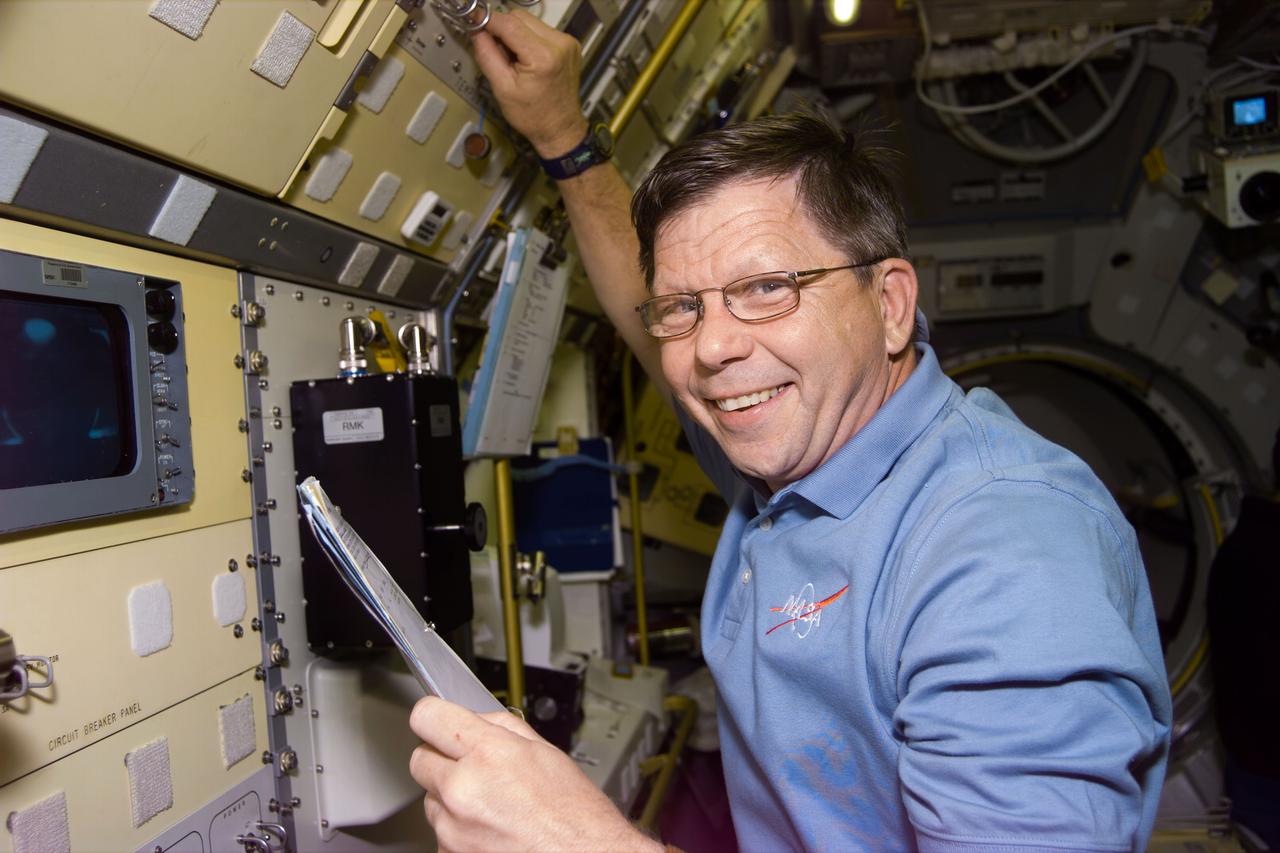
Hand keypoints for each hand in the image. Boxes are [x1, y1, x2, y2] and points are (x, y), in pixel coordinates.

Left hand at [409, 696, 660, 852]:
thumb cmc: (575, 816)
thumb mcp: (546, 752)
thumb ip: (502, 727)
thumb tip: (474, 717)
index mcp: (488, 753)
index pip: (427, 716)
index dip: (434, 716)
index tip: (438, 720)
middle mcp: (463, 790)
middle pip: (419, 759)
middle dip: (441, 758)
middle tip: (471, 766)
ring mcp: (452, 828)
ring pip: (430, 798)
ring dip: (450, 798)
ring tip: (491, 803)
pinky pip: (439, 833)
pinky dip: (458, 830)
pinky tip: (490, 827)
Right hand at [471, 9, 589, 158]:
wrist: (560, 128)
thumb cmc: (533, 116)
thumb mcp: (502, 88)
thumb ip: (487, 54)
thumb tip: (476, 30)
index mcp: (543, 56)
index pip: (508, 23)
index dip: (488, 20)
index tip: (474, 21)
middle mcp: (559, 44)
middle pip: (519, 17)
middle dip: (502, 29)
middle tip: (497, 52)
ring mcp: (567, 43)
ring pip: (530, 21)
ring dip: (515, 34)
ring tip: (514, 60)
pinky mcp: (569, 44)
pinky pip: (541, 30)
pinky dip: (528, 39)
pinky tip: (527, 59)